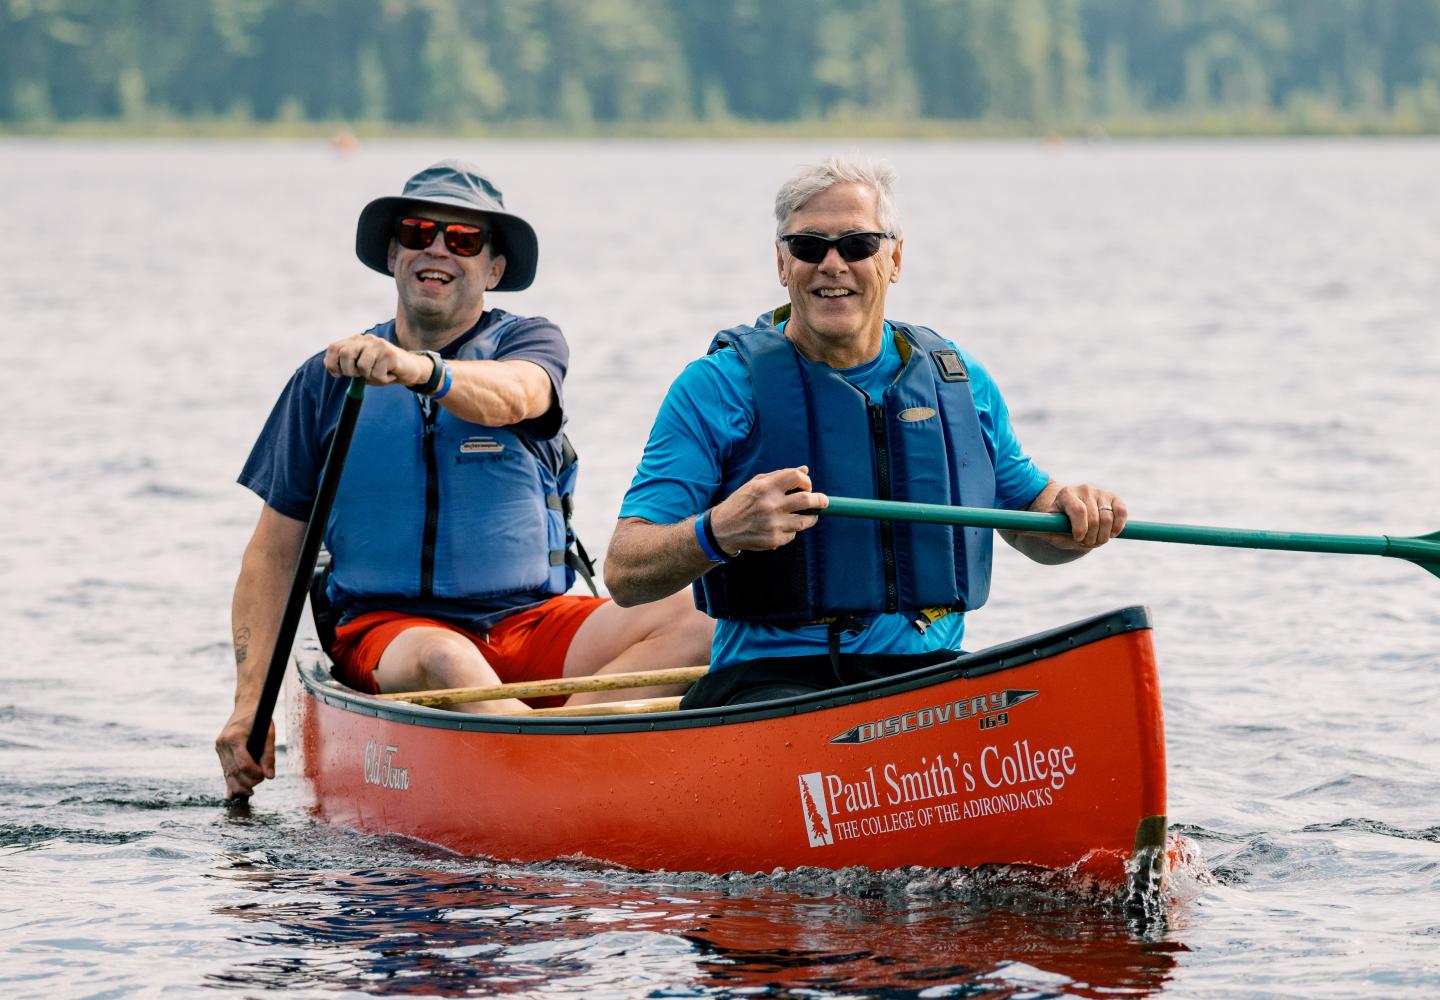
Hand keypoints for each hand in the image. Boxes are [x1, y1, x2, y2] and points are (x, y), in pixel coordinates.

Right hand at [215, 710, 273, 800]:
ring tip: (250, 793)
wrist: (246, 706)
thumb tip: (270, 776)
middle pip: (234, 771)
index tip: (265, 776)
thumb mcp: (269, 732)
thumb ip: (269, 755)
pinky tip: (232, 796)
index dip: (254, 774)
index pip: (243, 764)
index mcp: (233, 737)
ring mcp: (219, 748)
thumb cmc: (260, 717)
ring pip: (228, 773)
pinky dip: (229, 783)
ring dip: (239, 786)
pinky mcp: (220, 752)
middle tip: (260, 782)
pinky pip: (225, 770)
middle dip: (248, 781)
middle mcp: (223, 744)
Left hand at [323, 333, 429, 386]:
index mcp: (356, 341)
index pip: (334, 348)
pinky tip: (390, 375)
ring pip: (361, 366)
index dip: (331, 363)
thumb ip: (350, 367)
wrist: (411, 369)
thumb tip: (336, 371)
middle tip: (359, 377)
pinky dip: (382, 379)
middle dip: (349, 371)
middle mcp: (366, 339)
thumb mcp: (364, 369)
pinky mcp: (388, 353)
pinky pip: (376, 373)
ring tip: (379, 374)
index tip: (337, 375)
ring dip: (369, 377)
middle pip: (345, 354)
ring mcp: (378, 344)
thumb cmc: (384, 370)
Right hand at [709, 466, 827, 553]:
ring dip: (811, 517)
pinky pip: (793, 534)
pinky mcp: (775, 540)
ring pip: (805, 521)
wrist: (723, 529)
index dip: (806, 481)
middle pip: (808, 500)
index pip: (797, 477)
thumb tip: (805, 470)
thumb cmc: (741, 502)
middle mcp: (771, 505)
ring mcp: (774, 524)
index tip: (807, 486)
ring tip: (809, 515)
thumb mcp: (756, 484)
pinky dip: (791, 530)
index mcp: (765, 487)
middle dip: (821, 500)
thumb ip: (780, 476)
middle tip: (823, 501)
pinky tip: (782, 526)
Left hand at [1046, 484, 1127, 548]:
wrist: (1074, 518)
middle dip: (1091, 537)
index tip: (1078, 539)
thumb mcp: (1048, 530)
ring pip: (1108, 518)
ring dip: (1103, 536)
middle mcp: (1083, 489)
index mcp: (1065, 494)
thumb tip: (1019, 532)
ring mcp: (1099, 492)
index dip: (1080, 528)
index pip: (1078, 510)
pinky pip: (1121, 512)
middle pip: (1094, 518)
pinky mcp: (1114, 498)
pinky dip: (1118, 526)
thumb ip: (1039, 532)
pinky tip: (1111, 533)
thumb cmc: (1059, 526)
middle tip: (1085, 543)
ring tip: (1095, 539)